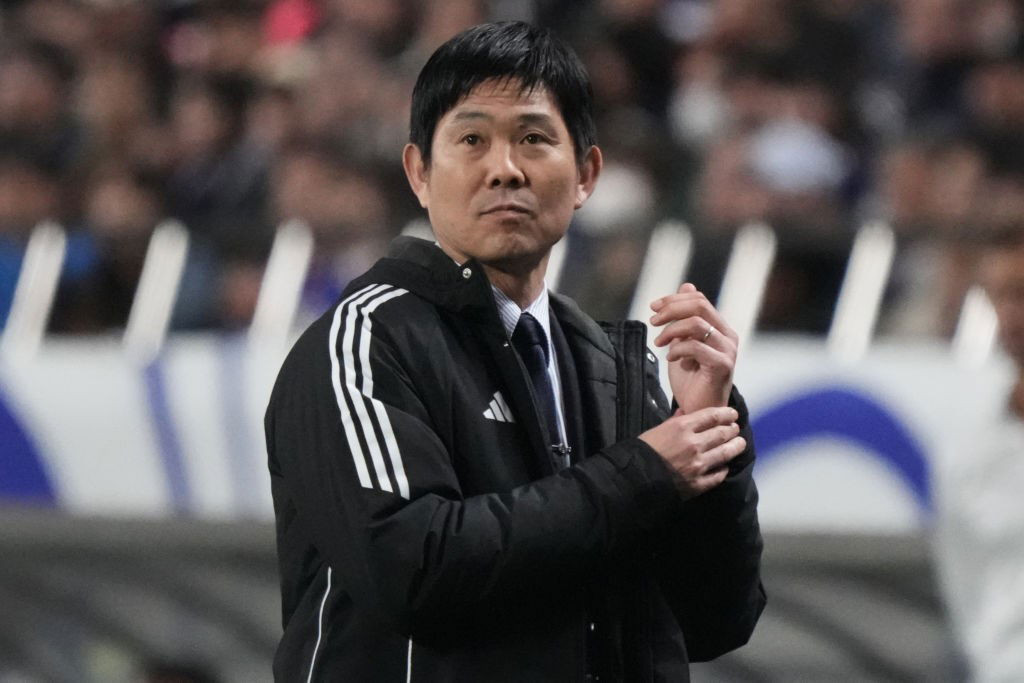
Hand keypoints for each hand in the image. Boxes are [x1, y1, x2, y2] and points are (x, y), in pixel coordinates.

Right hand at [638, 406, 744, 498]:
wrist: (635, 478)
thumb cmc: (643, 451)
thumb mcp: (657, 430)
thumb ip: (675, 421)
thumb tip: (686, 413)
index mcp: (682, 427)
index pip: (712, 416)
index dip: (726, 414)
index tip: (733, 414)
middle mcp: (695, 444)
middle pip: (723, 433)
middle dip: (732, 429)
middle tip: (735, 429)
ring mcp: (699, 464)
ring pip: (726, 453)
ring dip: (735, 447)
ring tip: (739, 444)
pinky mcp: (699, 483)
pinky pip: (718, 474)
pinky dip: (723, 469)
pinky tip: (725, 466)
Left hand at [650, 283, 738, 413]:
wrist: (698, 410)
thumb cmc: (691, 379)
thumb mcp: (682, 342)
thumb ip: (685, 318)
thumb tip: (687, 285)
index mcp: (720, 328)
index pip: (699, 299)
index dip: (674, 299)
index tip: (653, 307)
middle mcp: (728, 336)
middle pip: (699, 305)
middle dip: (671, 309)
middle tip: (653, 321)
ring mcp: (728, 350)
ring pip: (697, 323)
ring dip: (671, 331)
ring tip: (659, 343)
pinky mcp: (723, 365)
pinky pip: (696, 346)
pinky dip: (678, 349)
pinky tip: (671, 358)